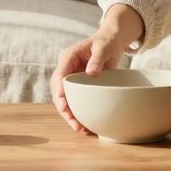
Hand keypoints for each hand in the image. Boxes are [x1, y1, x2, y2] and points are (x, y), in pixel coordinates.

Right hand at [50, 5, 144, 134]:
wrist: (112, 41)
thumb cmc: (107, 41)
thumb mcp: (103, 47)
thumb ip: (97, 59)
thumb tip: (90, 73)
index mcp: (67, 58)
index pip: (59, 77)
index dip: (60, 92)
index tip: (64, 106)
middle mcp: (66, 69)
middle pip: (59, 92)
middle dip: (64, 109)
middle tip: (74, 123)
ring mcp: (72, 78)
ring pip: (66, 99)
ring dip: (70, 114)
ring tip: (80, 129)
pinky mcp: (79, 86)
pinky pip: (75, 100)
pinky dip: (78, 112)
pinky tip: (85, 124)